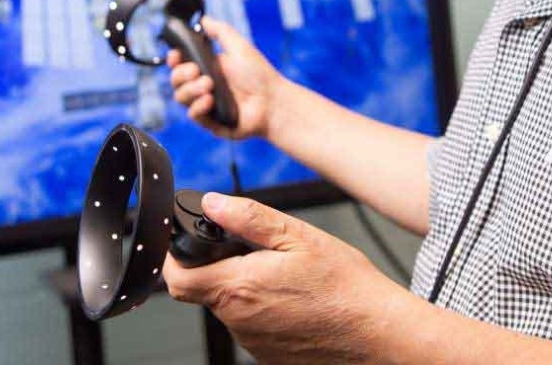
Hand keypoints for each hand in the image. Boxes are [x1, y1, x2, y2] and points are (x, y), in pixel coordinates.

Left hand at [164, 193, 407, 362]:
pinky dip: (263, 308)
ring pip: (230, 307)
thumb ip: (248, 217)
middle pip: (205, 290)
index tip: (186, 241)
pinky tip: (293, 297)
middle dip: (218, 266)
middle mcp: (239, 321)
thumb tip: (213, 203)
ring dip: (244, 286)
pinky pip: (252, 326)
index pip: (177, 279)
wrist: (377, 332)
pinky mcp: (268, 356)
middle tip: (250, 249)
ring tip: (284, 273)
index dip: (174, 257)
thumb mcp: (297, 235)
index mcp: (240, 287)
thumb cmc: (345, 285)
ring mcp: (253, 342)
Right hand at [167, 16, 285, 139]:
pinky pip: (193, 115)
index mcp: (208, 68)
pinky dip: (198, 106)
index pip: (180, 64)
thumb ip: (220, 31)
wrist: (273, 101)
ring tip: (209, 85)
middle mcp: (203, 86)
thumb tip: (203, 19)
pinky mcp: (210, 122)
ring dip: (191, 90)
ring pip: (180, 98)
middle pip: (176, 81)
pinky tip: (210, 100)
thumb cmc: (259, 74)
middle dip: (181, 74)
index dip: (174, 60)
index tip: (176, 56)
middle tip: (197, 71)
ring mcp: (206, 104)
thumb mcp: (239, 46)